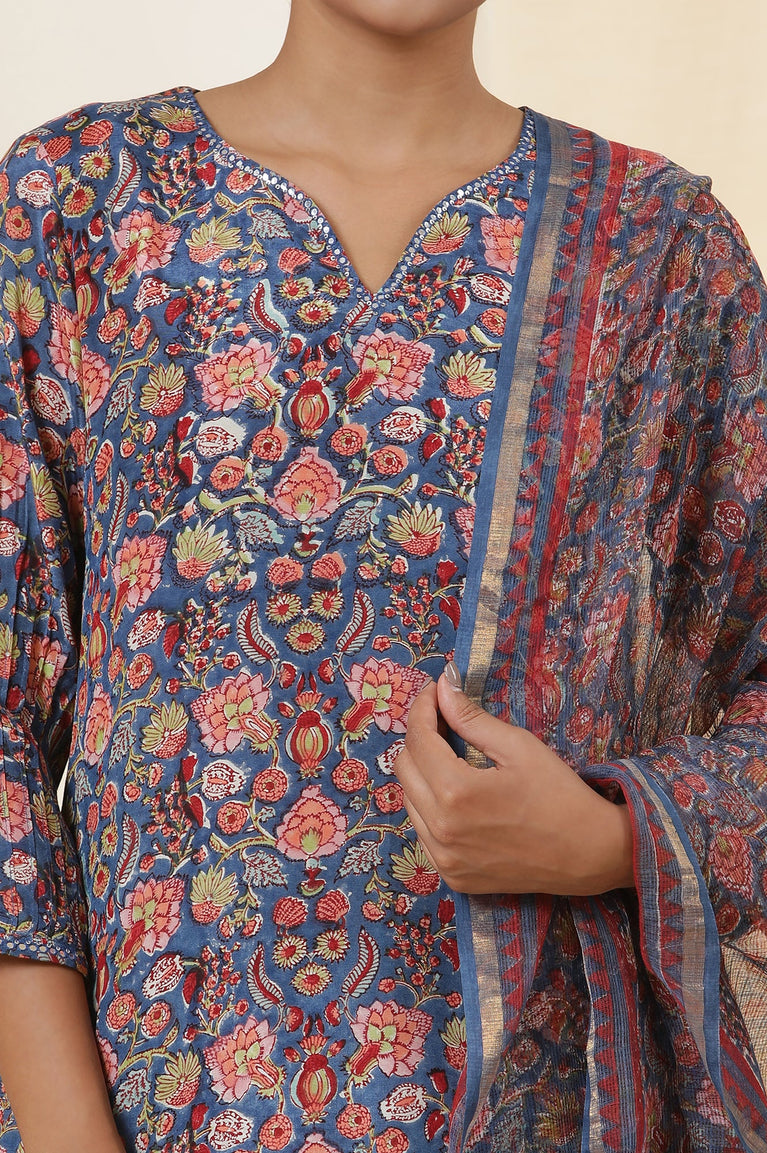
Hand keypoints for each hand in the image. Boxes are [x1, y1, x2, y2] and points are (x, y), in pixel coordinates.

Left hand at [393, 665, 634, 895]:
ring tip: (453, 760)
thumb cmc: (559, 794)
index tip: (434, 692)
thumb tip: (443, 686)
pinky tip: (457, 798)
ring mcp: (444, 858)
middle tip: (445, 723)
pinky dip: (431, 808)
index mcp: (456, 792)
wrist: (589, 853)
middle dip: (420, 738)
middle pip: (404, 768)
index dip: (422, 708)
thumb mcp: (518, 746)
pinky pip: (423, 832)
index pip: (418, 738)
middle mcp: (441, 829)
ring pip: (409, 800)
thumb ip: (472, 718)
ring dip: (423, 774)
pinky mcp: (452, 875)